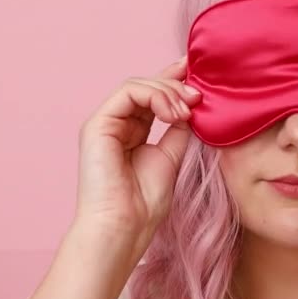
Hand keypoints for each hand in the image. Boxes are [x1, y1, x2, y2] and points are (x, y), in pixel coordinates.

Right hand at [75, 56, 200, 250]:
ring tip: (187, 110)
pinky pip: (128, 93)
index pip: (154, 97)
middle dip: (176, 84)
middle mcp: (119, 124)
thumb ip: (178, 129)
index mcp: (135, 132)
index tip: (199, 71)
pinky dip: (154, 96)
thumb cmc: (146, 203)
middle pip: (147, 87)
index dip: (175, 79)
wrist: (125, 227)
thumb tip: (192, 104)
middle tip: (199, 96)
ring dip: (168, 92)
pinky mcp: (98, 124)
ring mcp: (106, 123)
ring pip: (138, 85)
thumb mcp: (172, 156)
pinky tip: (173, 113)